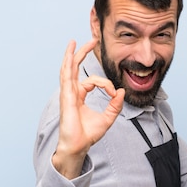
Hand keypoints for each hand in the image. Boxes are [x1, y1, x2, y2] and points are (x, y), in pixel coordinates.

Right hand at [53, 39, 124, 178]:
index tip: (114, 93)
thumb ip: (115, 105)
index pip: (93, 82)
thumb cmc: (88, 134)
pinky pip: (66, 77)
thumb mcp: (108, 118)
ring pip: (68, 69)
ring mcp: (67, 93)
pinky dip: (68, 64)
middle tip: (91, 40)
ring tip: (74, 41)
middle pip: (76, 68)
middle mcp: (72, 92)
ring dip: (72, 54)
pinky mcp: (66, 96)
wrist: (78, 145)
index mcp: (80, 96)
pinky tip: (70, 54)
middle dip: (82, 53)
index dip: (106, 84)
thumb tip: (121, 91)